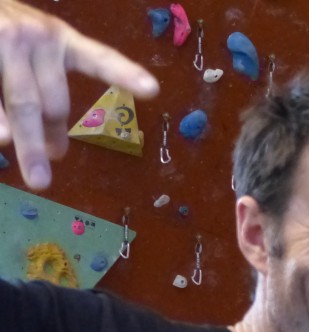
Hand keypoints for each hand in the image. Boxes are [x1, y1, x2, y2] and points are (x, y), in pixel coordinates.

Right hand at [0, 0, 158, 188]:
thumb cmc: (6, 33)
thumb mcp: (33, 52)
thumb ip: (46, 94)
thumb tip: (52, 148)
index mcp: (62, 39)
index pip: (99, 59)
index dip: (125, 73)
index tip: (152, 89)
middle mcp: (39, 37)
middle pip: (51, 101)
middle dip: (49, 140)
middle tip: (45, 180)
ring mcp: (8, 39)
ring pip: (22, 102)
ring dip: (28, 142)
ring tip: (37, 178)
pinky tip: (3, 138)